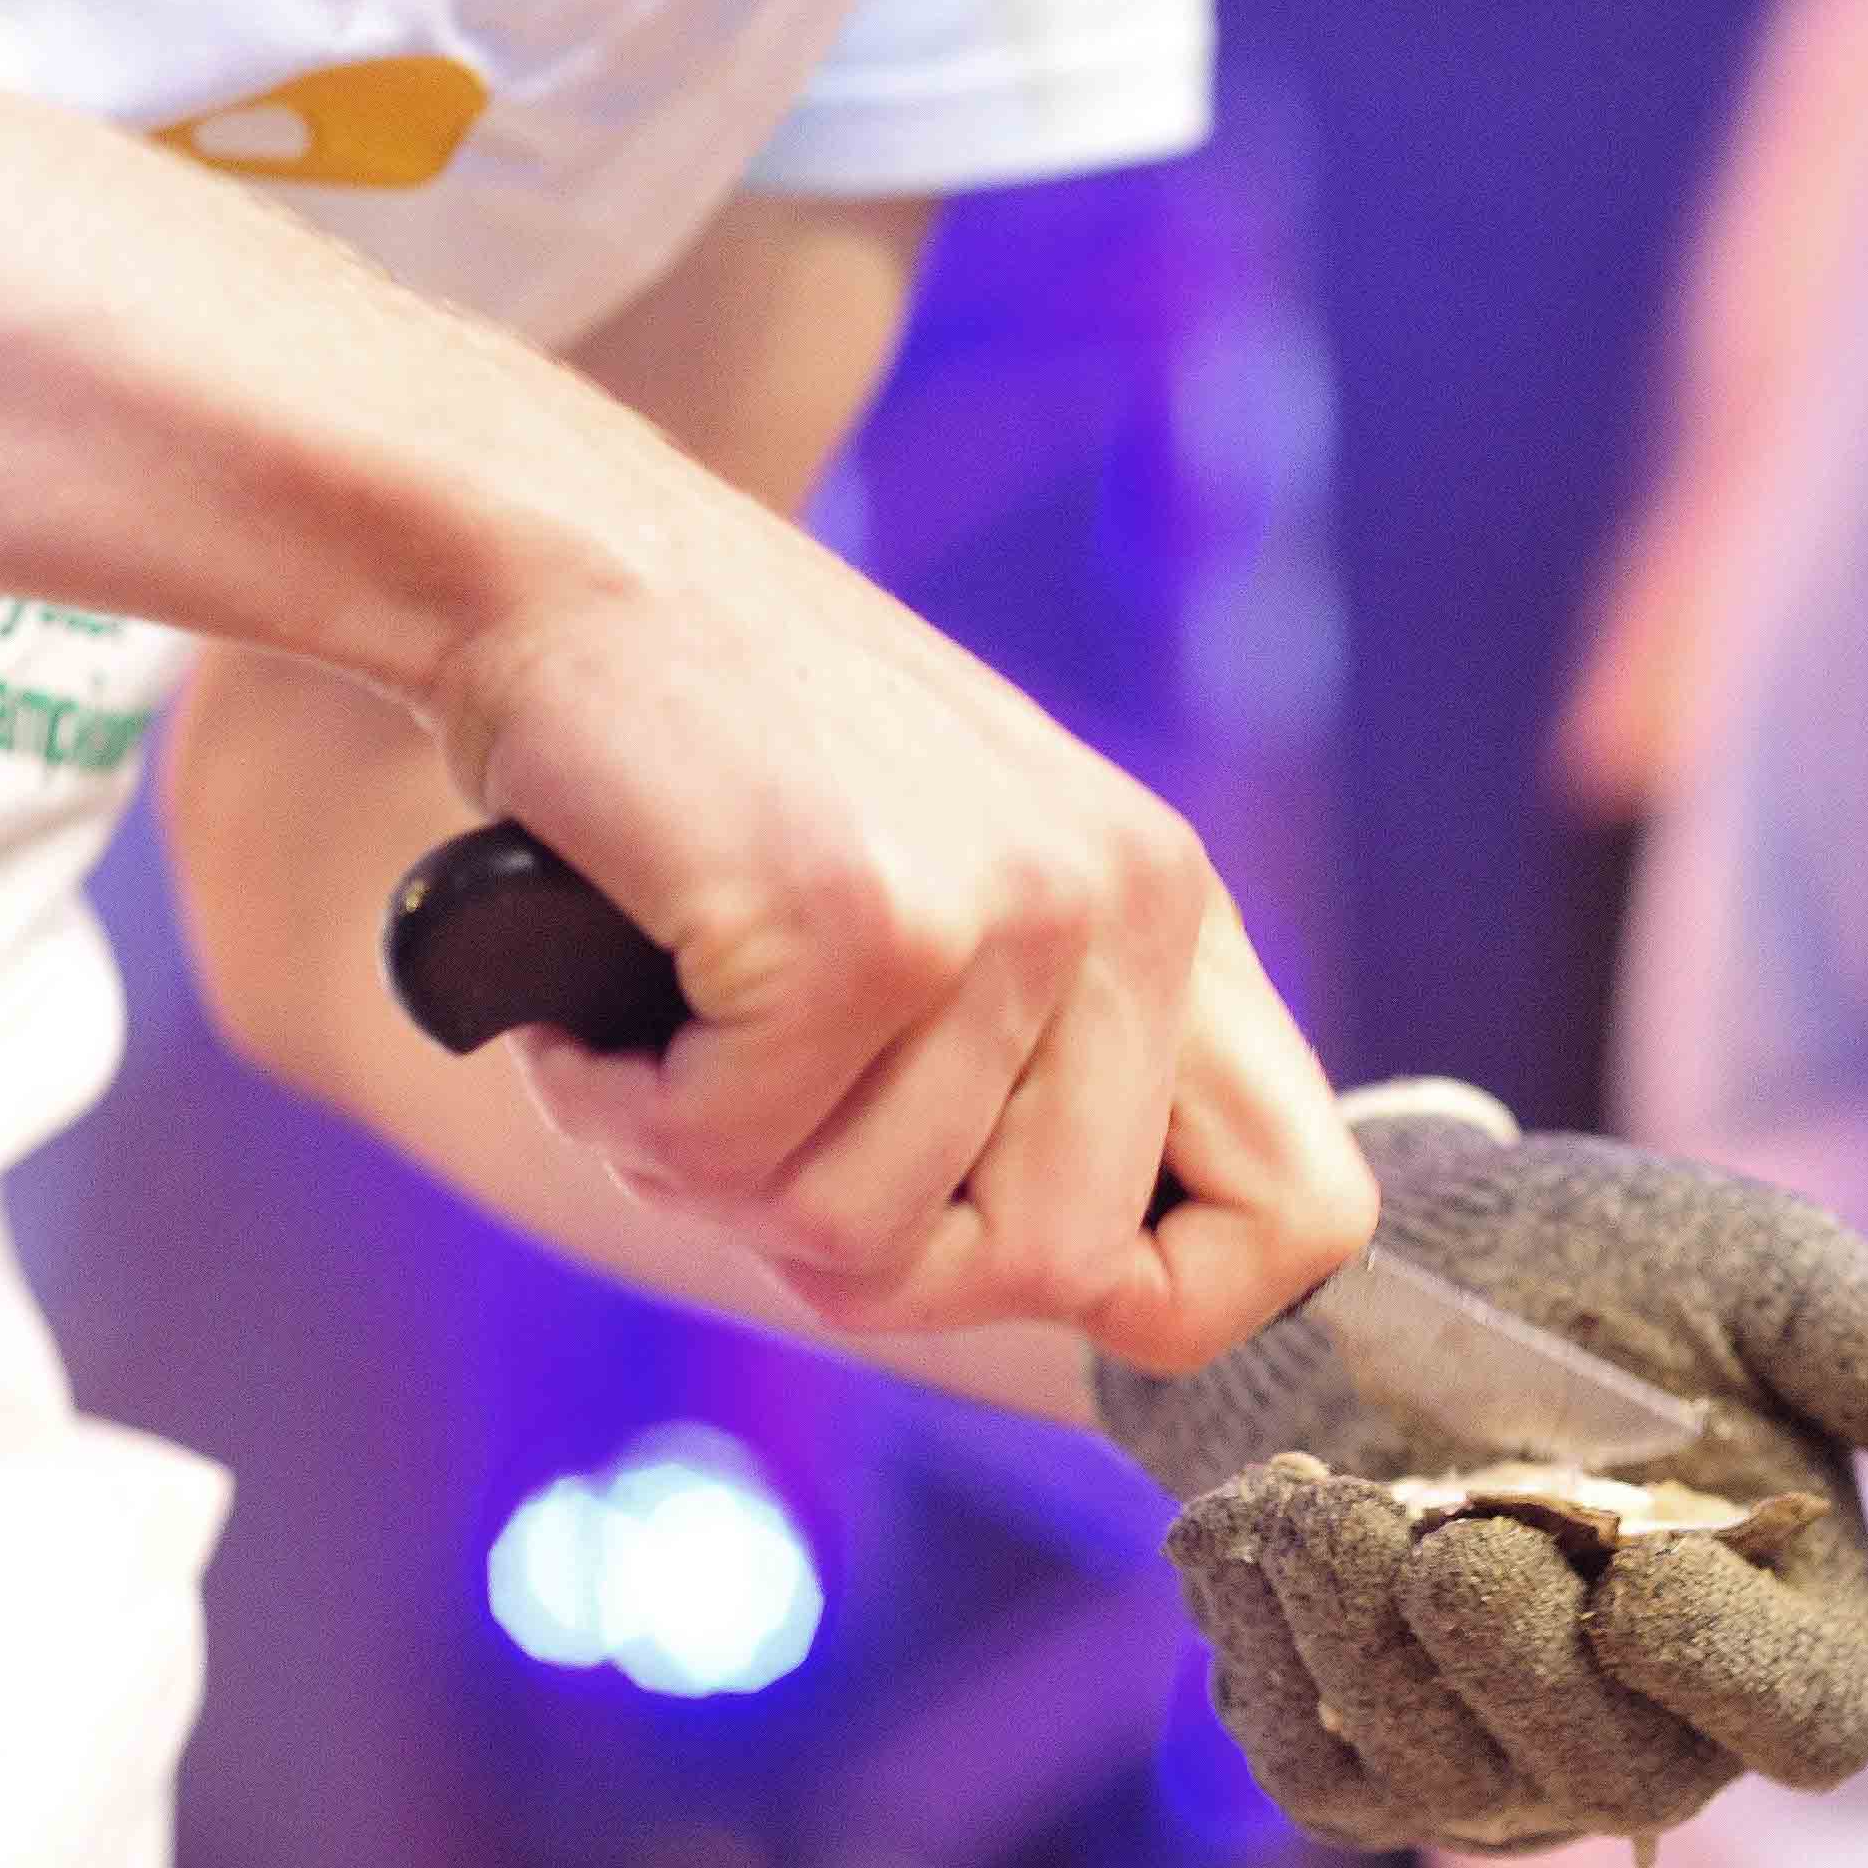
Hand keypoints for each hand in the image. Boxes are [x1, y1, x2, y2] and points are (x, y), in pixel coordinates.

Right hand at [430, 551, 1372, 1369]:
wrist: (560, 565)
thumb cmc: (725, 766)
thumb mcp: (959, 894)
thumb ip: (1053, 1071)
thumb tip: (1107, 1295)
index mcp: (1173, 916)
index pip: (1306, 1217)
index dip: (1166, 1302)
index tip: (995, 1251)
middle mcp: (1125, 907)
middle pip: (1053, 1275)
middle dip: (868, 1261)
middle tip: (746, 1136)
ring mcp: (1005, 916)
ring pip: (868, 1239)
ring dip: (713, 1180)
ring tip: (661, 1036)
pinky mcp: (859, 927)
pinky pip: (732, 1162)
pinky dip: (622, 1119)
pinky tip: (596, 1017)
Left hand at [1093, 1088, 1867, 1851]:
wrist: (1357, 1256)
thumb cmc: (1590, 1266)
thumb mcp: (1762, 1282)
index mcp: (1794, 1623)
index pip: (1806, 1724)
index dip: (1727, 1672)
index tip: (1637, 1571)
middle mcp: (1656, 1727)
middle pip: (1611, 1774)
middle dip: (1512, 1654)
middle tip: (1441, 1527)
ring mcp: (1498, 1768)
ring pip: (1443, 1780)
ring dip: (1364, 1643)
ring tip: (1316, 1501)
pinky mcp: (1358, 1767)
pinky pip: (1319, 1773)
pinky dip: (1272, 1654)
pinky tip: (1254, 1530)